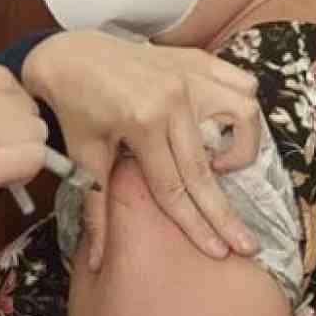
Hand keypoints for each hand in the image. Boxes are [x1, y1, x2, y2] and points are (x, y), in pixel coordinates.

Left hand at [23, 31, 262, 271]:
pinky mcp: (195, 60)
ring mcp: (189, 75)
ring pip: (242, 114)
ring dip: (242, 145)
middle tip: (246, 243)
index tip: (219, 253)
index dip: (197, 225)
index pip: (175, 187)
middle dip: (225, 212)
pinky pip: (238, 81)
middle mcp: (174, 99)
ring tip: (223, 165)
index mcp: (143, 123)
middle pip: (208, 167)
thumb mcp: (83, 157)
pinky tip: (227, 124)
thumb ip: (96, 210)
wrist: (68, 54)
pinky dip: (242, 103)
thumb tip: (95, 260)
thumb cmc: (74, 107)